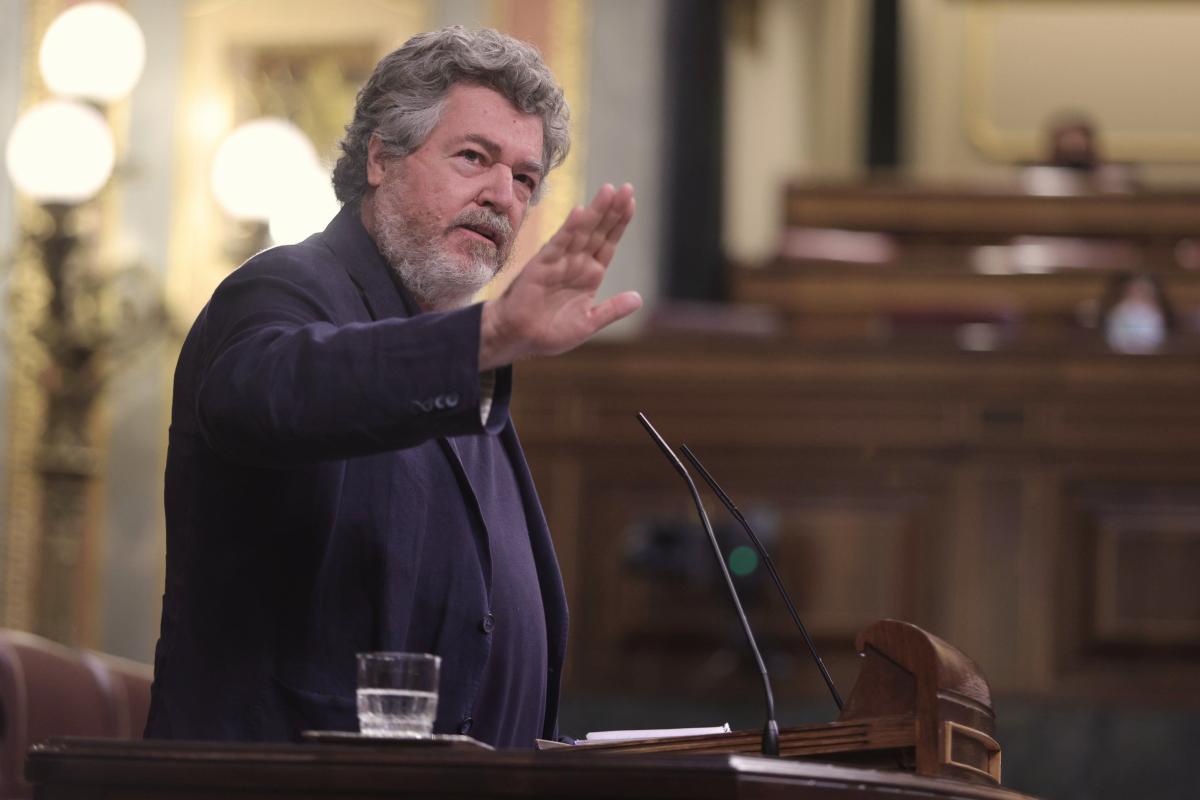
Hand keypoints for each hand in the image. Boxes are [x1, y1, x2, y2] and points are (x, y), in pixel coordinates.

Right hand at [479, 182, 641, 370]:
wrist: (518, 338)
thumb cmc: (550, 332)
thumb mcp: (588, 323)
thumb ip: (612, 310)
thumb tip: (639, 298)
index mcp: (589, 275)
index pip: (608, 243)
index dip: (619, 224)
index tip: (631, 202)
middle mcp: (576, 263)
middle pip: (598, 231)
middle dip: (612, 210)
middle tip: (626, 188)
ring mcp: (559, 261)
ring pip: (581, 232)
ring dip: (595, 212)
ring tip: (609, 191)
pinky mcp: (542, 265)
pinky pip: (558, 244)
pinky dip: (569, 228)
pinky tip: (580, 212)